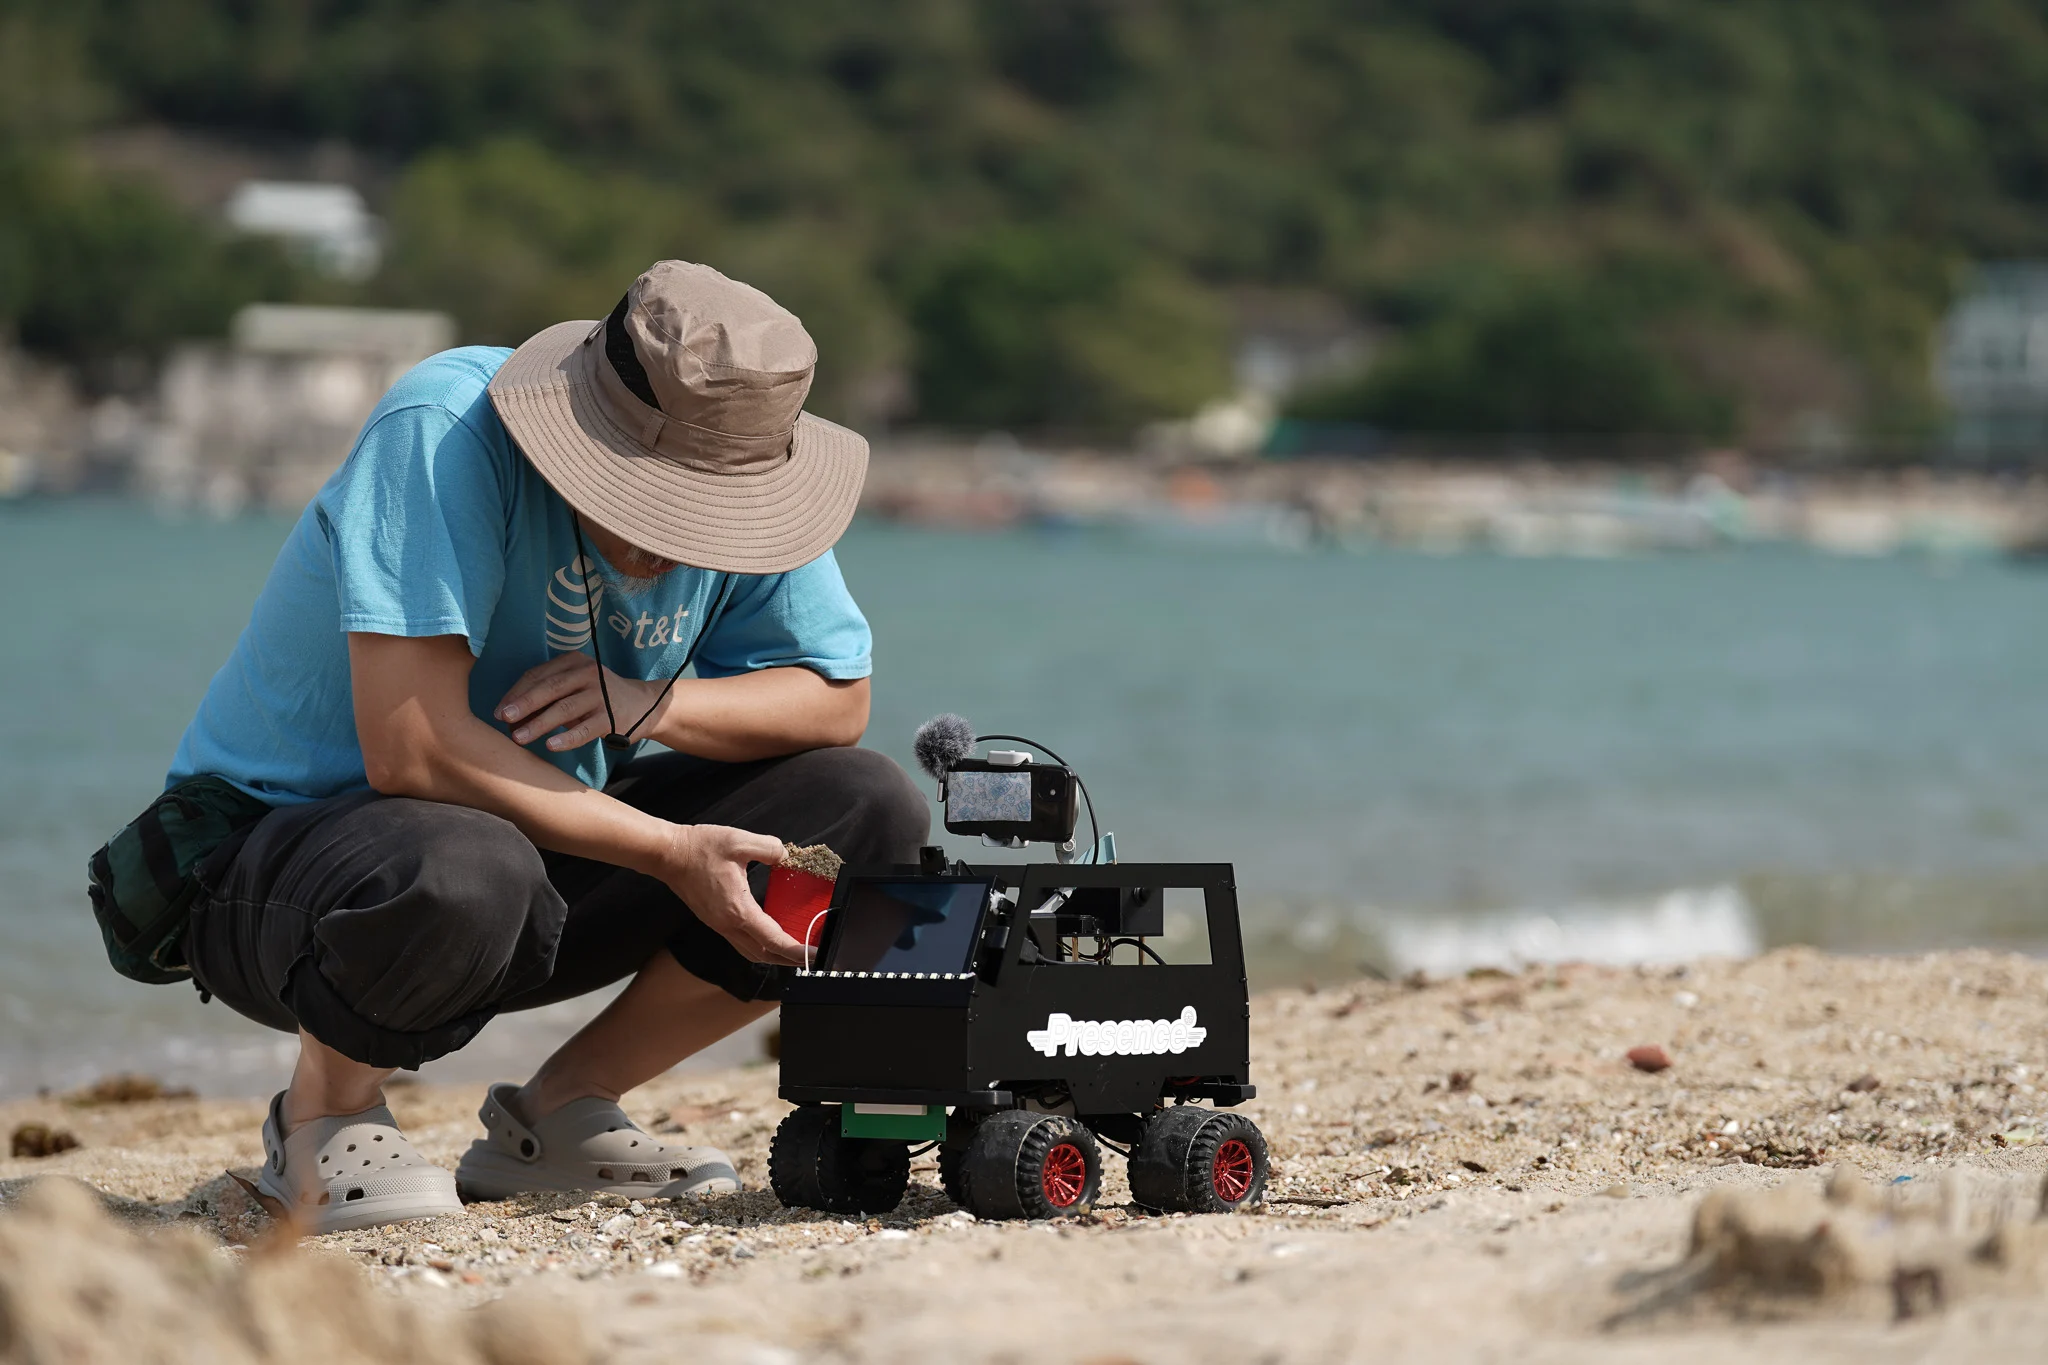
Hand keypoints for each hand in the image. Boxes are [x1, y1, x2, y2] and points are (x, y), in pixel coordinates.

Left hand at [495, 653, 656, 750]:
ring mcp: (601, 694)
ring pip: (564, 708)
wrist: (642, 704)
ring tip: (519, 738)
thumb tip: (510, 715)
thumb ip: (547, 695)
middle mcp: (588, 673)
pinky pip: (585, 729)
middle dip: (524, 704)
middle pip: (549, 688)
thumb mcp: (574, 687)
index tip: (499, 711)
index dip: (516, 693)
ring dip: (539, 724)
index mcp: (574, 661)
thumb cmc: (597, 696)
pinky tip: (551, 745)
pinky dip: (567, 738)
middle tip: (504, 719)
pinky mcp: (612, 716)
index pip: (538, 675)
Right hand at [657, 824, 804, 965]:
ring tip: (793, 951)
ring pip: (750, 952)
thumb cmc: (700, 848)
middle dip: (789, 959)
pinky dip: (758, 945)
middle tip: (810, 957)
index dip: (797, 951)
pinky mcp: (713, 920)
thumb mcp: (740, 841)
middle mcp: (728, 924)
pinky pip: (739, 942)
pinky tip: (767, 936)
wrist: (668, 854)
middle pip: (764, 954)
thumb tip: (785, 856)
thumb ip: (769, 848)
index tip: (814, 955)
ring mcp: (719, 924)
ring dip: (773, 955)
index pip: (773, 940)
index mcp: (738, 910)